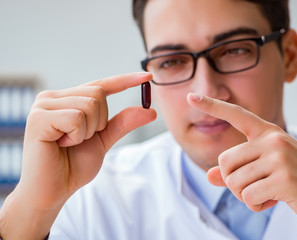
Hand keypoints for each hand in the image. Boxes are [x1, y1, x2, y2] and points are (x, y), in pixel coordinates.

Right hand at [0, 73, 155, 239]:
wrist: (52, 191)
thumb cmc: (73, 165)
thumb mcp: (103, 140)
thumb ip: (122, 123)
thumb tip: (150, 111)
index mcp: (67, 100)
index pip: (100, 85)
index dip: (125, 80)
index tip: (148, 75)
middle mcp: (53, 97)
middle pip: (98, 94)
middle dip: (99, 122)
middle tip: (80, 139)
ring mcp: (43, 106)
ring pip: (89, 106)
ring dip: (88, 131)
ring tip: (69, 143)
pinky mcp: (37, 118)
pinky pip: (76, 118)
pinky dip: (77, 136)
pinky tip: (60, 145)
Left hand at [187, 93, 296, 237]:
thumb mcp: (266, 169)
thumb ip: (236, 170)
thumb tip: (209, 175)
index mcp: (267, 133)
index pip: (236, 114)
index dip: (212, 105)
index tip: (191, 97)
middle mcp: (272, 140)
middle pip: (224, 161)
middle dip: (232, 181)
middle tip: (253, 186)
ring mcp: (279, 157)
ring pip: (234, 182)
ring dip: (245, 195)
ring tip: (268, 192)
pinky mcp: (284, 178)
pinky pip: (248, 197)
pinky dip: (256, 205)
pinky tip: (275, 200)